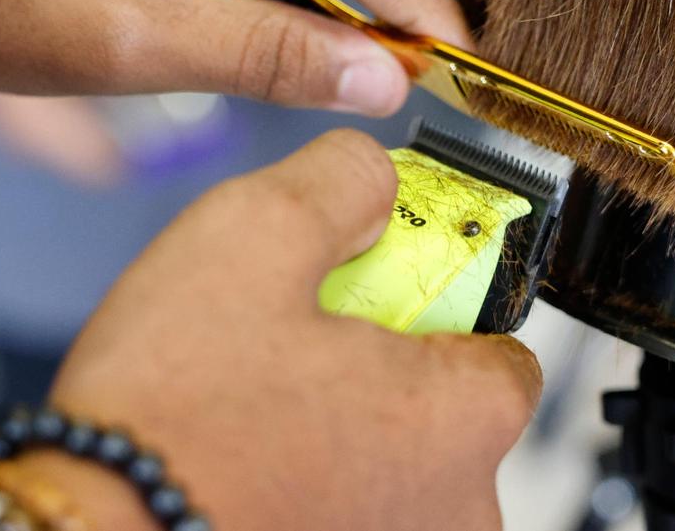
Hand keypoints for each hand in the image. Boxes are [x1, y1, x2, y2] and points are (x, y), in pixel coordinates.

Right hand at [26, 130, 540, 530]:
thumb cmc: (170, 410)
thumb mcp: (256, 232)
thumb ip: (343, 180)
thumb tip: (378, 176)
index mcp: (460, 420)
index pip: (504, 338)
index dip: (435, 296)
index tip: (374, 281)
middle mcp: (453, 512)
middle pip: (443, 401)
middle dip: (378, 359)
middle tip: (292, 336)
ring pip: (388, 456)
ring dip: (337, 417)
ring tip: (252, 394)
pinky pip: (345, 501)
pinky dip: (308, 469)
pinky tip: (242, 450)